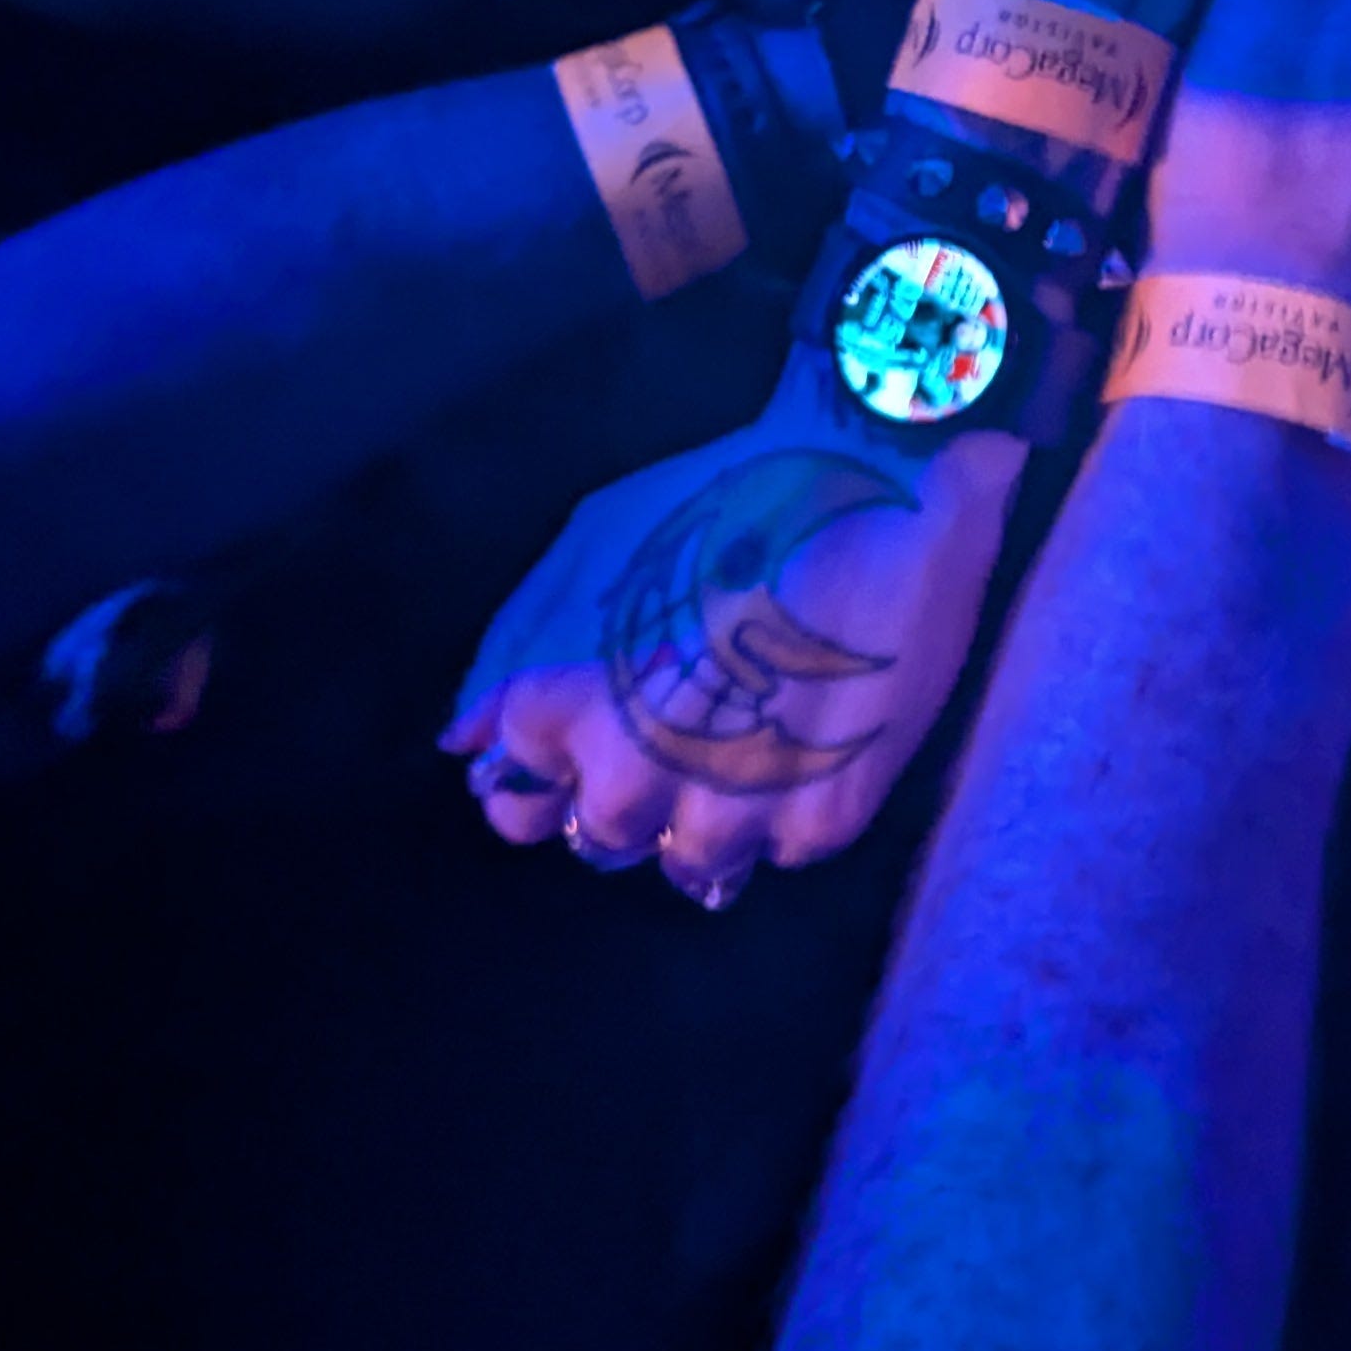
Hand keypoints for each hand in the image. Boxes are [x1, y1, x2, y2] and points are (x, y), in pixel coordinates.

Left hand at [439, 343, 1022, 905]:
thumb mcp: (592, 544)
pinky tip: (813, 734)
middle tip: (686, 720)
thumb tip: (467, 742)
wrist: (884, 483)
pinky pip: (782, 852)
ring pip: (694, 867)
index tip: (595, 731)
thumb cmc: (724, 496)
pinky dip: (792, 809)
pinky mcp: (822, 820)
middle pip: (601, 838)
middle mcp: (632, 779)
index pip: (515, 800)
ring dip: (711, 816)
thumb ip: (516, 652)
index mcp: (562, 712)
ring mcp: (730, 809)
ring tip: (752, 738)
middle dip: (630, 791)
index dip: (552, 764)